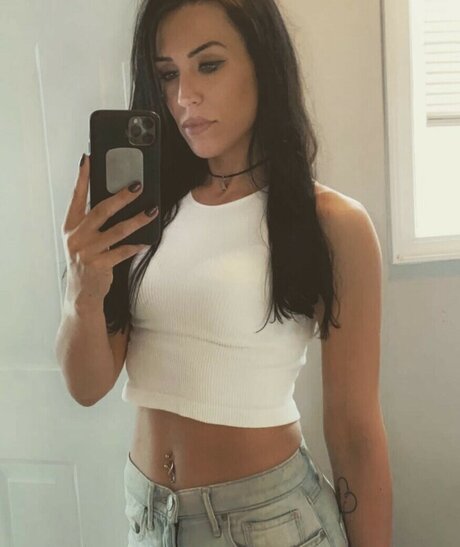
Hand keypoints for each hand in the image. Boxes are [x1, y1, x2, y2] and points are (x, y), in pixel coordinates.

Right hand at [60, 154, 158, 304]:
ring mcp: (87, 251)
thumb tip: (115, 201)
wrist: (81, 293)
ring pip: (117, 230)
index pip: (76, 197)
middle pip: (101, 210)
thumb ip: (92, 222)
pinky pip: (122, 251)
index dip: (82, 178)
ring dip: (137, 219)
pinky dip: (136, 245)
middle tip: (137, 185)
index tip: (87, 159)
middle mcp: (77, 236)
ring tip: (152, 210)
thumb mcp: (82, 240)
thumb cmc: (86, 261)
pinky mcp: (99, 265)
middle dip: (121, 196)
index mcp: (71, 226)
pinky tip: (147, 240)